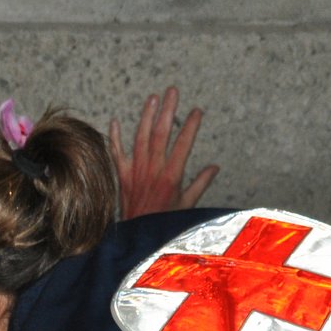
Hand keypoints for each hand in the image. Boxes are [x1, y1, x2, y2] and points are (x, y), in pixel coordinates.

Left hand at [109, 86, 220, 218]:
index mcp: (171, 176)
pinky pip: (116, 153)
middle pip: (161, 133)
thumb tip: (214, 167)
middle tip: (172, 91)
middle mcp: (153, 170)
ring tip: (153, 98)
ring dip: (146, 116)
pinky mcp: (122, 176)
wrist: (137, 239)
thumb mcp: (187, 206)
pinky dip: (115, 137)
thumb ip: (200, 184)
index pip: (184, 143)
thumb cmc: (164, 223)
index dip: (191, 125)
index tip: (197, 111)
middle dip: (168, 110)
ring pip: (140, 137)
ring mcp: (136, 171)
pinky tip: (115, 121)